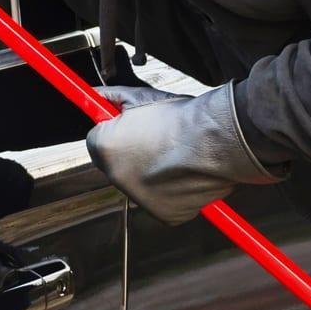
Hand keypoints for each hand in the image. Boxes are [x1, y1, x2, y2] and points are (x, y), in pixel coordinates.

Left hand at [86, 82, 282, 225]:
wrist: (215, 140)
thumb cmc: (181, 118)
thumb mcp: (141, 97)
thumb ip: (112, 98)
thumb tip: (95, 94)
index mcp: (104, 147)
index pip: (97, 141)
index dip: (116, 132)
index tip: (129, 128)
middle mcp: (115, 177)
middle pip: (117, 165)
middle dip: (132, 154)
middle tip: (158, 140)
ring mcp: (139, 199)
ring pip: (141, 185)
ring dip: (152, 174)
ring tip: (176, 155)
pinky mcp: (164, 215)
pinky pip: (164, 202)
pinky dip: (174, 192)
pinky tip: (186, 173)